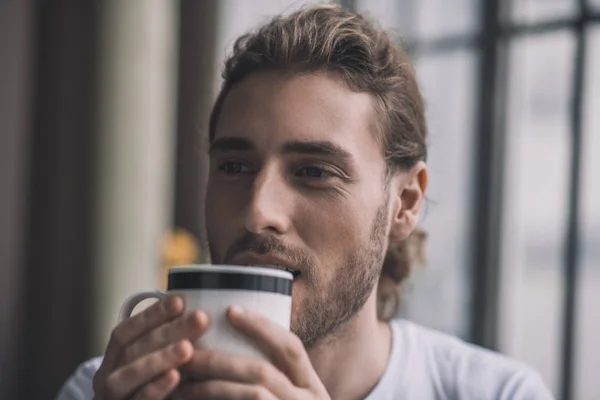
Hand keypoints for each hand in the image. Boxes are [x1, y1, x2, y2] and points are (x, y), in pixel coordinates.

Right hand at [93, 296, 208, 399]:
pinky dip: (155, 388)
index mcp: (112, 361)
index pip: (125, 332)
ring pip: (129, 375)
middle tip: (199, 318)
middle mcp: (106, 379)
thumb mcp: (151, 364)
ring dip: (159, 358)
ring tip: (188, 347)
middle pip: (134, 350)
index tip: (180, 300)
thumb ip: (164, 344)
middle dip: (168, 332)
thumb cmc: (147, 390)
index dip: (150, 315)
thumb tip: (194, 312)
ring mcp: (113, 399)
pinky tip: (175, 376)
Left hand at [178, 306, 329, 399]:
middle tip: (186, 351)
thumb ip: (275, 378)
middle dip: (219, 359)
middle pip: (261, 371)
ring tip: (181, 381)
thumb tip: (230, 338)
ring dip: (209, 387)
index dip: (261, 326)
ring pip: (250, 396)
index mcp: (312, 387)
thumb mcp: (292, 398)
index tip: (229, 310)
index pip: (291, 347)